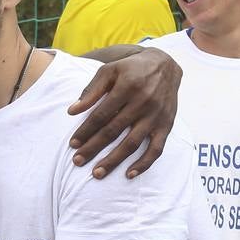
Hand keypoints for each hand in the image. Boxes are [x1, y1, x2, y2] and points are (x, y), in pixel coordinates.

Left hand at [67, 47, 179, 177]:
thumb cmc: (131, 68)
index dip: (86, 130)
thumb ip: (91, 91)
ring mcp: (155, 116)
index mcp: (127, 87)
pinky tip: (129, 174)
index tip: (73, 144)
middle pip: (114, 131)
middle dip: (94, 148)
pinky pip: (156, 149)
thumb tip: (72, 111)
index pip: (101, 115)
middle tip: (78, 161)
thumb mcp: (109, 71)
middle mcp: (142, 103)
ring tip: (97, 173)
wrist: (165, 65)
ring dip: (114, 160)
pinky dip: (144, 163)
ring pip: (132, 143)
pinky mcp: (166, 125)